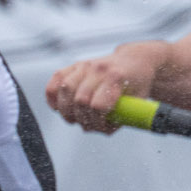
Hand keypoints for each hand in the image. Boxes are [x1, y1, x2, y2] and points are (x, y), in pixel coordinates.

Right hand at [45, 45, 166, 132]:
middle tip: (88, 126)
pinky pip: (55, 80)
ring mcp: (85, 65)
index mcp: (116, 77)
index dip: (98, 122)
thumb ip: (121, 118)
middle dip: (82, 119)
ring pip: (65, 90)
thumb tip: (100, 129)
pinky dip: (52, 97)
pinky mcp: (74, 65)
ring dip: (66, 111)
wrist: (136, 61)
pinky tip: (57, 108)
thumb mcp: (138, 102)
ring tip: (73, 119)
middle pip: (79, 100)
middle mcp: (98, 69)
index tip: (103, 128)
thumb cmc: (137, 86)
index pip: (97, 106)